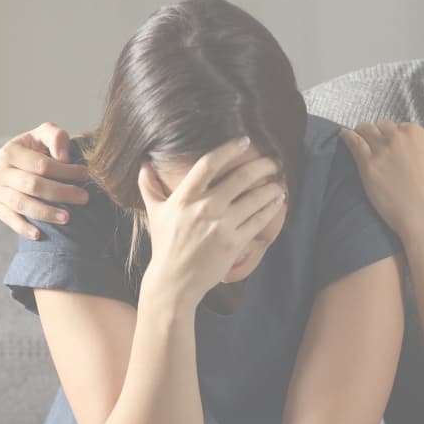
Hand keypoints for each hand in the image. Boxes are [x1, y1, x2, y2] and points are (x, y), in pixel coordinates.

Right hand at [0, 122, 89, 238]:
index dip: (65, 171)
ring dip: (46, 212)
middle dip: (61, 192)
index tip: (85, 175)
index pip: (41, 165)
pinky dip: (23, 228)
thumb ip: (55, 137)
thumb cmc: (39, 148)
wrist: (20, 163)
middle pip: (33, 185)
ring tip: (68, 218)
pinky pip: (9, 219)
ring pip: (22, 204)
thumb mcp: (46, 135)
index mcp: (10, 151)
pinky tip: (40, 235)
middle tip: (85, 198)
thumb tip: (62, 157)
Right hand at [138, 138, 286, 306]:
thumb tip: (143, 165)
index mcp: (184, 198)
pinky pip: (258, 220)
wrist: (174, 282)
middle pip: (240, 178)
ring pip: (254, 199)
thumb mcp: (154, 214)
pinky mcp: (234, 243)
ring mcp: (221, 226)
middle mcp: (204, 208)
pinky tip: (278, 201)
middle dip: (261, 166)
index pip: (208, 164)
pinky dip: (271, 209)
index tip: (244, 141)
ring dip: (271, 188)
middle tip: (273, 162)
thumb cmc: (165, 245)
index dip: (229, 149)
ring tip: (279, 182)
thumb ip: (149, 187)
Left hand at [339, 121, 423, 237]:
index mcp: (417, 134)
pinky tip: (343, 135)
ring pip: (365, 129)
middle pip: (381, 126)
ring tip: (356, 134)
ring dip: (361, 131)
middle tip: (373, 140)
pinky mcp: (367, 163)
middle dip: (378, 132)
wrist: (421, 214)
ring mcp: (381, 149)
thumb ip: (421, 152)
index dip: (394, 134)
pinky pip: (353, 141)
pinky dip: (347, 136)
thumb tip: (413, 151)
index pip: (400, 126)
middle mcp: (398, 136)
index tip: (390, 141)